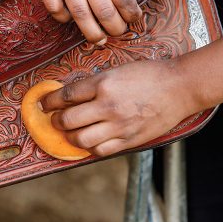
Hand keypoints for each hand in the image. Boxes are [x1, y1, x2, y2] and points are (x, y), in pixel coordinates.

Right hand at [13, 0, 141, 42]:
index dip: (132, 14)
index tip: (135, 20)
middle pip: (104, 11)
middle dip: (115, 28)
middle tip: (119, 32)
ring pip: (80, 15)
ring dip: (92, 32)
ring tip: (100, 39)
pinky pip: (54, 8)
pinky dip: (64, 18)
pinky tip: (71, 17)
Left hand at [39, 59, 205, 156]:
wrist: (179, 87)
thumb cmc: (149, 74)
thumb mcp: (117, 70)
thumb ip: (94, 84)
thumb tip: (71, 96)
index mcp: (104, 83)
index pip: (66, 95)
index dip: (50, 101)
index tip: (43, 103)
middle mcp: (108, 105)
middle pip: (68, 120)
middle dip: (56, 121)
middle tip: (54, 119)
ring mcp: (119, 125)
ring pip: (81, 140)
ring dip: (69, 137)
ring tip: (69, 132)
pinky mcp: (129, 140)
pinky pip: (101, 151)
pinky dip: (89, 148)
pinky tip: (89, 141)